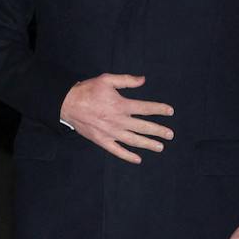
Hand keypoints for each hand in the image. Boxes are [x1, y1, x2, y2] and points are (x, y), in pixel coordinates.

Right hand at [59, 73, 174, 164]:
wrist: (67, 104)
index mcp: (121, 105)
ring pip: (134, 140)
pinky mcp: (102, 140)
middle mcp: (118, 121)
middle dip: (159, 131)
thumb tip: (143, 79)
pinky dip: (128, 156)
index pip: (145, 108)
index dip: (159, 109)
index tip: (170, 112)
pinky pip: (117, 151)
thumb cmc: (88, 90)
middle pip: (143, 127)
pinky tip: (138, 159)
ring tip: (160, 147)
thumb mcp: (107, 80)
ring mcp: (111, 132)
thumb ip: (126, 80)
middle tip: (170, 135)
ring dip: (148, 144)